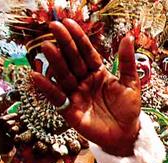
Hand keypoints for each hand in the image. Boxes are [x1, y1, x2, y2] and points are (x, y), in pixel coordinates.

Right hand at [0, 112, 18, 151]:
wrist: (1, 151)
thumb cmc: (0, 137)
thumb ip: (2, 120)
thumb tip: (7, 110)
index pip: (2, 119)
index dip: (10, 115)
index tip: (16, 114)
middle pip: (8, 123)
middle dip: (13, 122)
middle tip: (15, 123)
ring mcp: (2, 139)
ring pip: (13, 129)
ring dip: (16, 129)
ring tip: (14, 131)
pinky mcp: (9, 144)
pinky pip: (17, 136)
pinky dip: (17, 136)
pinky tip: (14, 137)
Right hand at [31, 19, 142, 156]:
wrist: (126, 135)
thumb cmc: (128, 109)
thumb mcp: (131, 83)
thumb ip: (127, 62)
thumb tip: (128, 38)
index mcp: (97, 72)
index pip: (86, 52)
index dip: (78, 38)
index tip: (68, 23)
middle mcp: (83, 81)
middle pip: (72, 60)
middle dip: (64, 44)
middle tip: (53, 27)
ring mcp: (76, 95)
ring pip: (64, 76)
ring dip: (55, 62)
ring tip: (47, 47)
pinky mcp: (69, 111)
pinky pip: (57, 97)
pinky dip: (47, 88)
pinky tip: (36, 76)